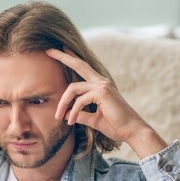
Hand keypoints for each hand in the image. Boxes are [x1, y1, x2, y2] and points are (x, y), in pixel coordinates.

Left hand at [45, 48, 167, 157]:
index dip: (71, 58)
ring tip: (58, 116)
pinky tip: (70, 121)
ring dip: (63, 103)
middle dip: (63, 57)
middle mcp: (101, 81)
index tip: (61, 49)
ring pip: (72, 88)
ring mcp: (102, 85)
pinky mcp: (102, 93)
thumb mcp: (94, 119)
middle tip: (48, 50)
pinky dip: (73, 112)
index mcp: (100, 85)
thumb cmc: (116, 126)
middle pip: (78, 64)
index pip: (83, 68)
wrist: (132, 131)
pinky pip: (79, 101)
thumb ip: (81, 115)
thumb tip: (67, 115)